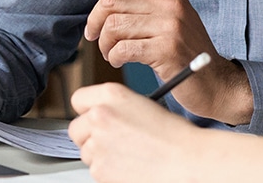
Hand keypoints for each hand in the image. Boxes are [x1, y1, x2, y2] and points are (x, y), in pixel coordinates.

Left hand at [69, 83, 203, 182]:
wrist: (186, 159)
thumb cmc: (173, 135)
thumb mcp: (143, 104)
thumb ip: (116, 106)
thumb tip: (101, 117)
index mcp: (112, 94)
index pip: (78, 99)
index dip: (88, 109)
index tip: (94, 116)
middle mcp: (100, 115)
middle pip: (76, 128)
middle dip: (89, 135)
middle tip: (111, 139)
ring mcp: (97, 143)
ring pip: (86, 151)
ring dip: (101, 153)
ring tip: (128, 152)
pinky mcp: (99, 168)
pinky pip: (95, 169)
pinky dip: (108, 169)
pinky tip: (129, 164)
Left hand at [84, 0, 252, 124]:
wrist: (215, 81)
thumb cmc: (186, 51)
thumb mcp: (172, 16)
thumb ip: (145, 2)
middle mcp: (171, 3)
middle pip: (112, 0)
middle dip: (95, 21)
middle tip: (96, 35)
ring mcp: (170, 26)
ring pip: (113, 26)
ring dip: (104, 43)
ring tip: (112, 52)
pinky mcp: (166, 50)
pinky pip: (121, 48)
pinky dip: (113, 57)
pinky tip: (120, 60)